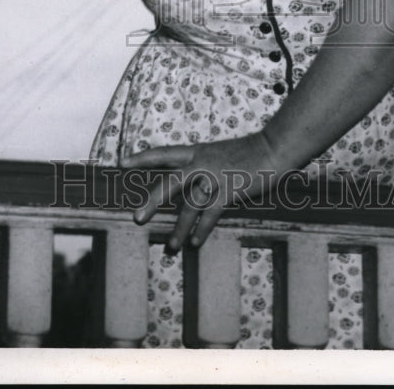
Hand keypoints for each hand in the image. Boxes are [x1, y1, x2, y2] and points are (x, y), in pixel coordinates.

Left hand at [120, 132, 280, 250]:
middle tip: (137, 218)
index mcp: (197, 151)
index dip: (142, 157)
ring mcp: (216, 176)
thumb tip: (189, 183)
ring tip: (171, 246)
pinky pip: (212, 213)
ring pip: (191, 204)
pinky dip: (202, 229)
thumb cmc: (247, 152)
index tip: (121, 163)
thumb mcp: (218, 153)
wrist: (273, 147)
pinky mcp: (230, 190)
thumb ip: (203, 165)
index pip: (163, 152)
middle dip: (152, 200)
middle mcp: (202, 162)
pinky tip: (194, 242)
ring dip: (180, 227)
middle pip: (170, 182)